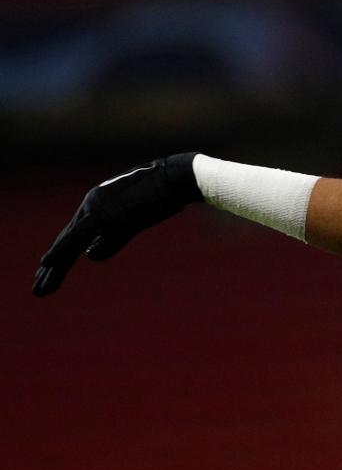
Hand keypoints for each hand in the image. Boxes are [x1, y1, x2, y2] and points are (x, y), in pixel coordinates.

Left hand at [34, 153, 202, 296]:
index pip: (74, 239)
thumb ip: (112, 240)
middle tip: (39, 290)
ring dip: (52, 269)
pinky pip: (74, 237)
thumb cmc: (161, 197)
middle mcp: (89, 208)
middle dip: (52, 269)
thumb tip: (88, 256)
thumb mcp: (134, 223)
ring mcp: (93, 210)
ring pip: (66, 244)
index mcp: (98, 209)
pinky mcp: (100, 215)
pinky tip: (45, 264)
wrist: (173, 179)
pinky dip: (59, 251)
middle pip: (66, 243)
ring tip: (40, 290)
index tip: (50, 276)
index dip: (62, 258)